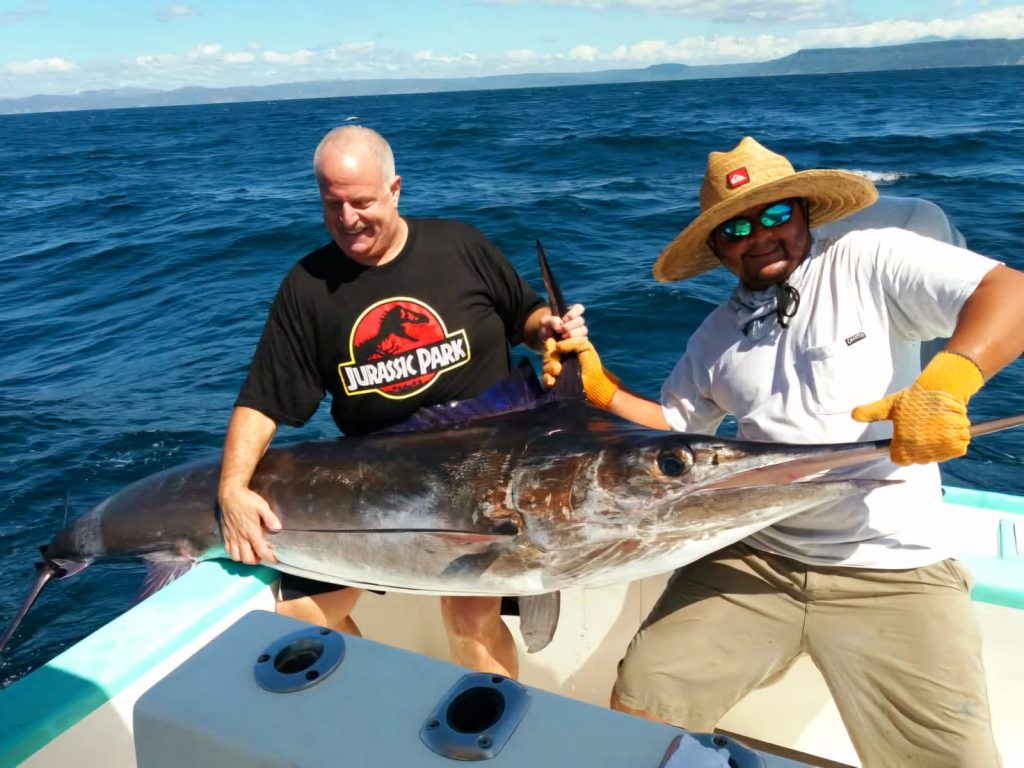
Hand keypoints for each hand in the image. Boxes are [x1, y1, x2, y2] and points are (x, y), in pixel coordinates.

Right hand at [218, 485, 280, 564]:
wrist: (230, 494)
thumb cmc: (247, 500)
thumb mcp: (262, 507)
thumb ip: (270, 518)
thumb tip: (278, 529)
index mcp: (251, 532)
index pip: (261, 551)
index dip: (269, 558)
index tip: (274, 559)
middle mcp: (241, 537)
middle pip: (247, 559)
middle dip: (256, 561)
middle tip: (262, 555)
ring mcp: (232, 537)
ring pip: (236, 557)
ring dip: (244, 558)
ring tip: (251, 553)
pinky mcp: (225, 534)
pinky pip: (228, 550)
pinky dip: (234, 553)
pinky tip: (240, 547)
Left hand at [537, 303, 587, 341]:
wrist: (545, 339)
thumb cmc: (547, 327)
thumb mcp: (545, 321)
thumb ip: (551, 320)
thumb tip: (559, 326)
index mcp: (571, 312)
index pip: (579, 308)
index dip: (573, 313)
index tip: (563, 319)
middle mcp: (577, 321)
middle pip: (581, 320)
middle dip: (571, 325)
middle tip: (562, 329)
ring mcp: (580, 331)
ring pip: (583, 330)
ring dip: (573, 334)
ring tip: (563, 337)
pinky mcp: (580, 341)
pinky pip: (583, 341)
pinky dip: (574, 342)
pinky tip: (566, 343)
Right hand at [543, 336, 620, 407]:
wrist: (594, 381)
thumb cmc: (591, 363)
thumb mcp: (584, 346)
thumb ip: (571, 342)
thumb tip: (557, 346)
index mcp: (564, 351)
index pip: (550, 344)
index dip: (550, 344)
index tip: (553, 344)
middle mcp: (558, 360)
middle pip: (546, 355)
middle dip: (550, 357)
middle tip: (559, 362)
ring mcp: (555, 373)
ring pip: (545, 367)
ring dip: (550, 368)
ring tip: (558, 370)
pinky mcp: (554, 384)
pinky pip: (545, 380)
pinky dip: (547, 379)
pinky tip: (552, 380)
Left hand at [852, 351, 983, 465]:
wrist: (942, 388)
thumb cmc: (913, 398)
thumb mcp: (889, 405)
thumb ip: (871, 413)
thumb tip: (853, 415)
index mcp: (902, 442)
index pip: (899, 459)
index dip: (900, 451)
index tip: (904, 440)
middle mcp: (921, 448)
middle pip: (917, 459)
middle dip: (917, 448)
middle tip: (921, 430)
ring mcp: (940, 447)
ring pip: (935, 456)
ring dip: (935, 446)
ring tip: (933, 428)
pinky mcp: (957, 443)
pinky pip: (952, 451)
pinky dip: (951, 443)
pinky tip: (945, 430)